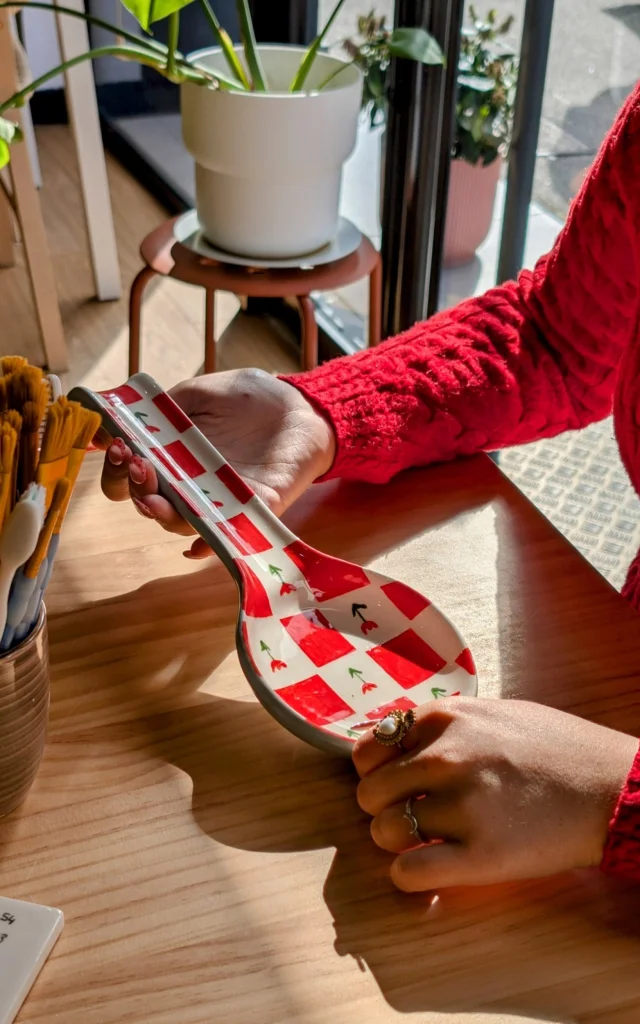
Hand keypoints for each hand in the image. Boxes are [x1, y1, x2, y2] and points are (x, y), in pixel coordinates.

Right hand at [98, 369, 335, 556]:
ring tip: (156, 499)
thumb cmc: (249, 399)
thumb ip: (161, 409)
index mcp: (170, 458)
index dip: (116, 469)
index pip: (129, 477)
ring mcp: (219, 501)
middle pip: (148, 504)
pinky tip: (195, 548)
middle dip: (135, 491)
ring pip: (181, 523)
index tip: (116, 447)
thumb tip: (113, 420)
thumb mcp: (199, 394)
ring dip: (163, 514)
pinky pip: (227, 536)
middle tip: (138, 468)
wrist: (303, 406)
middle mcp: (189, 486)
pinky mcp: (252, 510)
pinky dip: (208, 546)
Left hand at [353, 698, 637, 890]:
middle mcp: (445, 757)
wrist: (612, 787)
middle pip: (370, 794)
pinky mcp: (480, 856)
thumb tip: (391, 742)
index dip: (377, 772)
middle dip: (385, 809)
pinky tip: (429, 869)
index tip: (396, 784)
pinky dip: (408, 876)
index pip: (368, 749)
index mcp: (444, 718)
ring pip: (383, 832)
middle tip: (413, 817)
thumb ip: (442, 725)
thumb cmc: (555, 749)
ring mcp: (461, 805)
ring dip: (397, 842)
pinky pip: (407, 872)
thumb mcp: (492, 713)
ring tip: (426, 841)